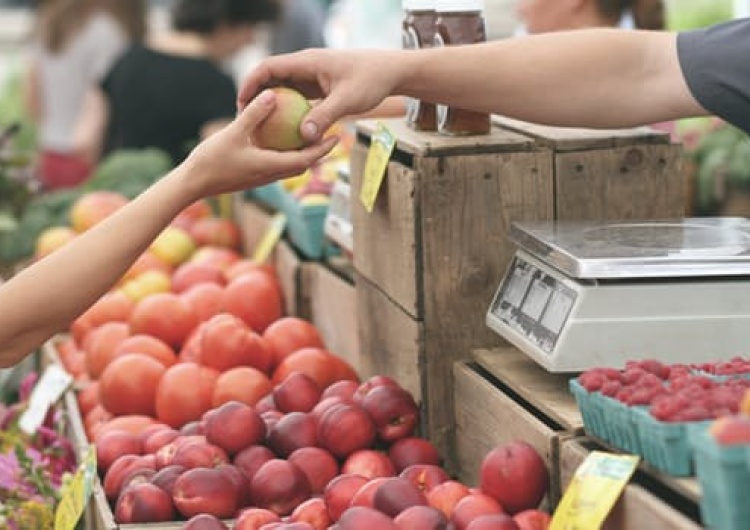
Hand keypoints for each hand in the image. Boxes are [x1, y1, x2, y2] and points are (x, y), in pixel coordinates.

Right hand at [184, 89, 337, 198]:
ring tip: (311, 136)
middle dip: (319, 151)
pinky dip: (286, 153)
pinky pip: (276, 164)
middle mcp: (270, 175)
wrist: (192, 184)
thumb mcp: (233, 132)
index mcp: (271, 166)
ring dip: (303, 154)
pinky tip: (282, 140)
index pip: (306, 159)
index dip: (323, 149)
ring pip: (290, 166)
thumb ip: (254, 114)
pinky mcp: (252, 176)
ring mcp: (261, 177)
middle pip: (303, 164)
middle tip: (332, 134)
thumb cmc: (211, 160)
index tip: (337, 137)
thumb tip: (272, 94)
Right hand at [237, 49, 402, 142]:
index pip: (268, 67)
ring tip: (258, 128)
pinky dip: (287, 112)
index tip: (240, 104)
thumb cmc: (371, 80)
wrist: (390, 72)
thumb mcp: (347, 100)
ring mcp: (311, 77)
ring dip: (270, 106)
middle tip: (243, 120)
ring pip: (282, 89)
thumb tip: (304, 138)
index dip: (250, 84)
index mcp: (306, 62)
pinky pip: (296, 99)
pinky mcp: (318, 87)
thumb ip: (324, 116)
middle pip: (270, 78)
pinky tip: (283, 133)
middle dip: (255, 97)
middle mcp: (305, 67)